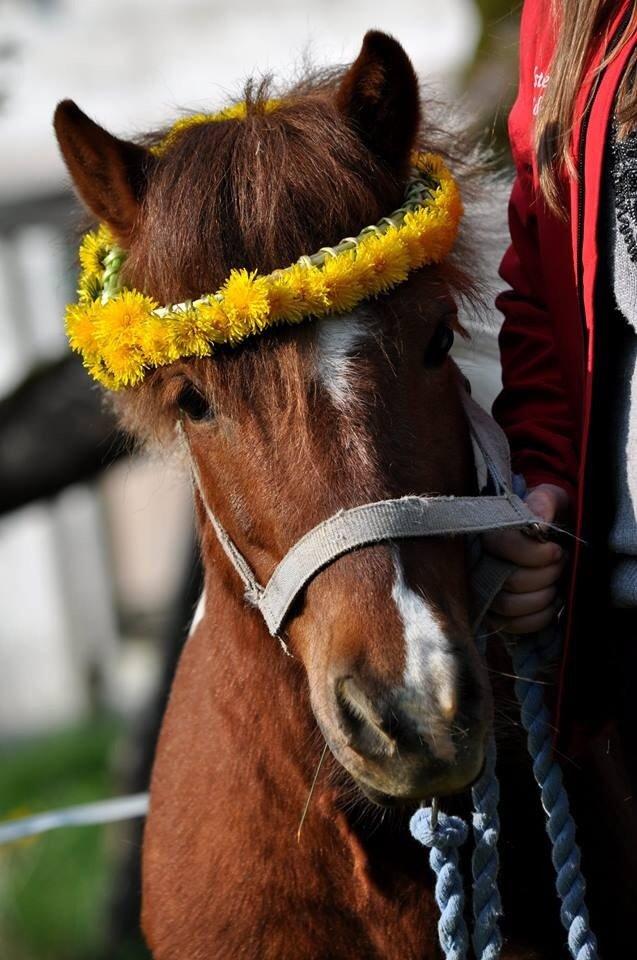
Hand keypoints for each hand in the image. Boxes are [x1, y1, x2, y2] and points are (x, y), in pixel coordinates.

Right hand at [483, 483, 569, 634]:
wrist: (539, 535)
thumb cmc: (541, 514)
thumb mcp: (547, 497)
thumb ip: (544, 502)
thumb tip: (539, 523)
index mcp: (486, 530)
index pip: (502, 545)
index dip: (534, 553)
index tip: (556, 550)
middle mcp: (475, 561)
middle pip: (509, 580)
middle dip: (546, 575)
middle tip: (560, 564)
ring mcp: (479, 589)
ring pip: (508, 605)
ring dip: (543, 598)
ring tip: (556, 584)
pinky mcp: (489, 612)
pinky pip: (511, 626)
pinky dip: (538, 618)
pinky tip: (550, 604)